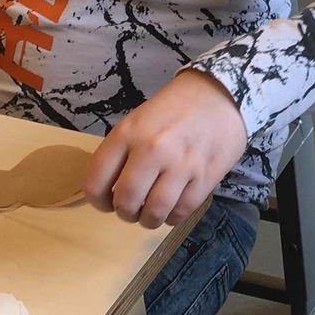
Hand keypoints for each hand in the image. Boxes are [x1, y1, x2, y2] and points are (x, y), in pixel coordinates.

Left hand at [84, 69, 248, 228]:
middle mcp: (151, 149)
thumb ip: (121, 153)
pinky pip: (181, 211)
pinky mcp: (205, 176)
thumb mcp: (136, 121)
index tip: (107, 203)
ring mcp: (181, 164)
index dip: (98, 202)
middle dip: (125, 213)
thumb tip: (110, 190)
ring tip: (151, 214)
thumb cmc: (173, 109)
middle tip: (131, 210)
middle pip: (126, 202)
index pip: (95, 184)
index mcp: (126, 134)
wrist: (219, 94)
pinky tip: (172, 208)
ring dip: (148, 220)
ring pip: (154, 212)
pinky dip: (172, 217)